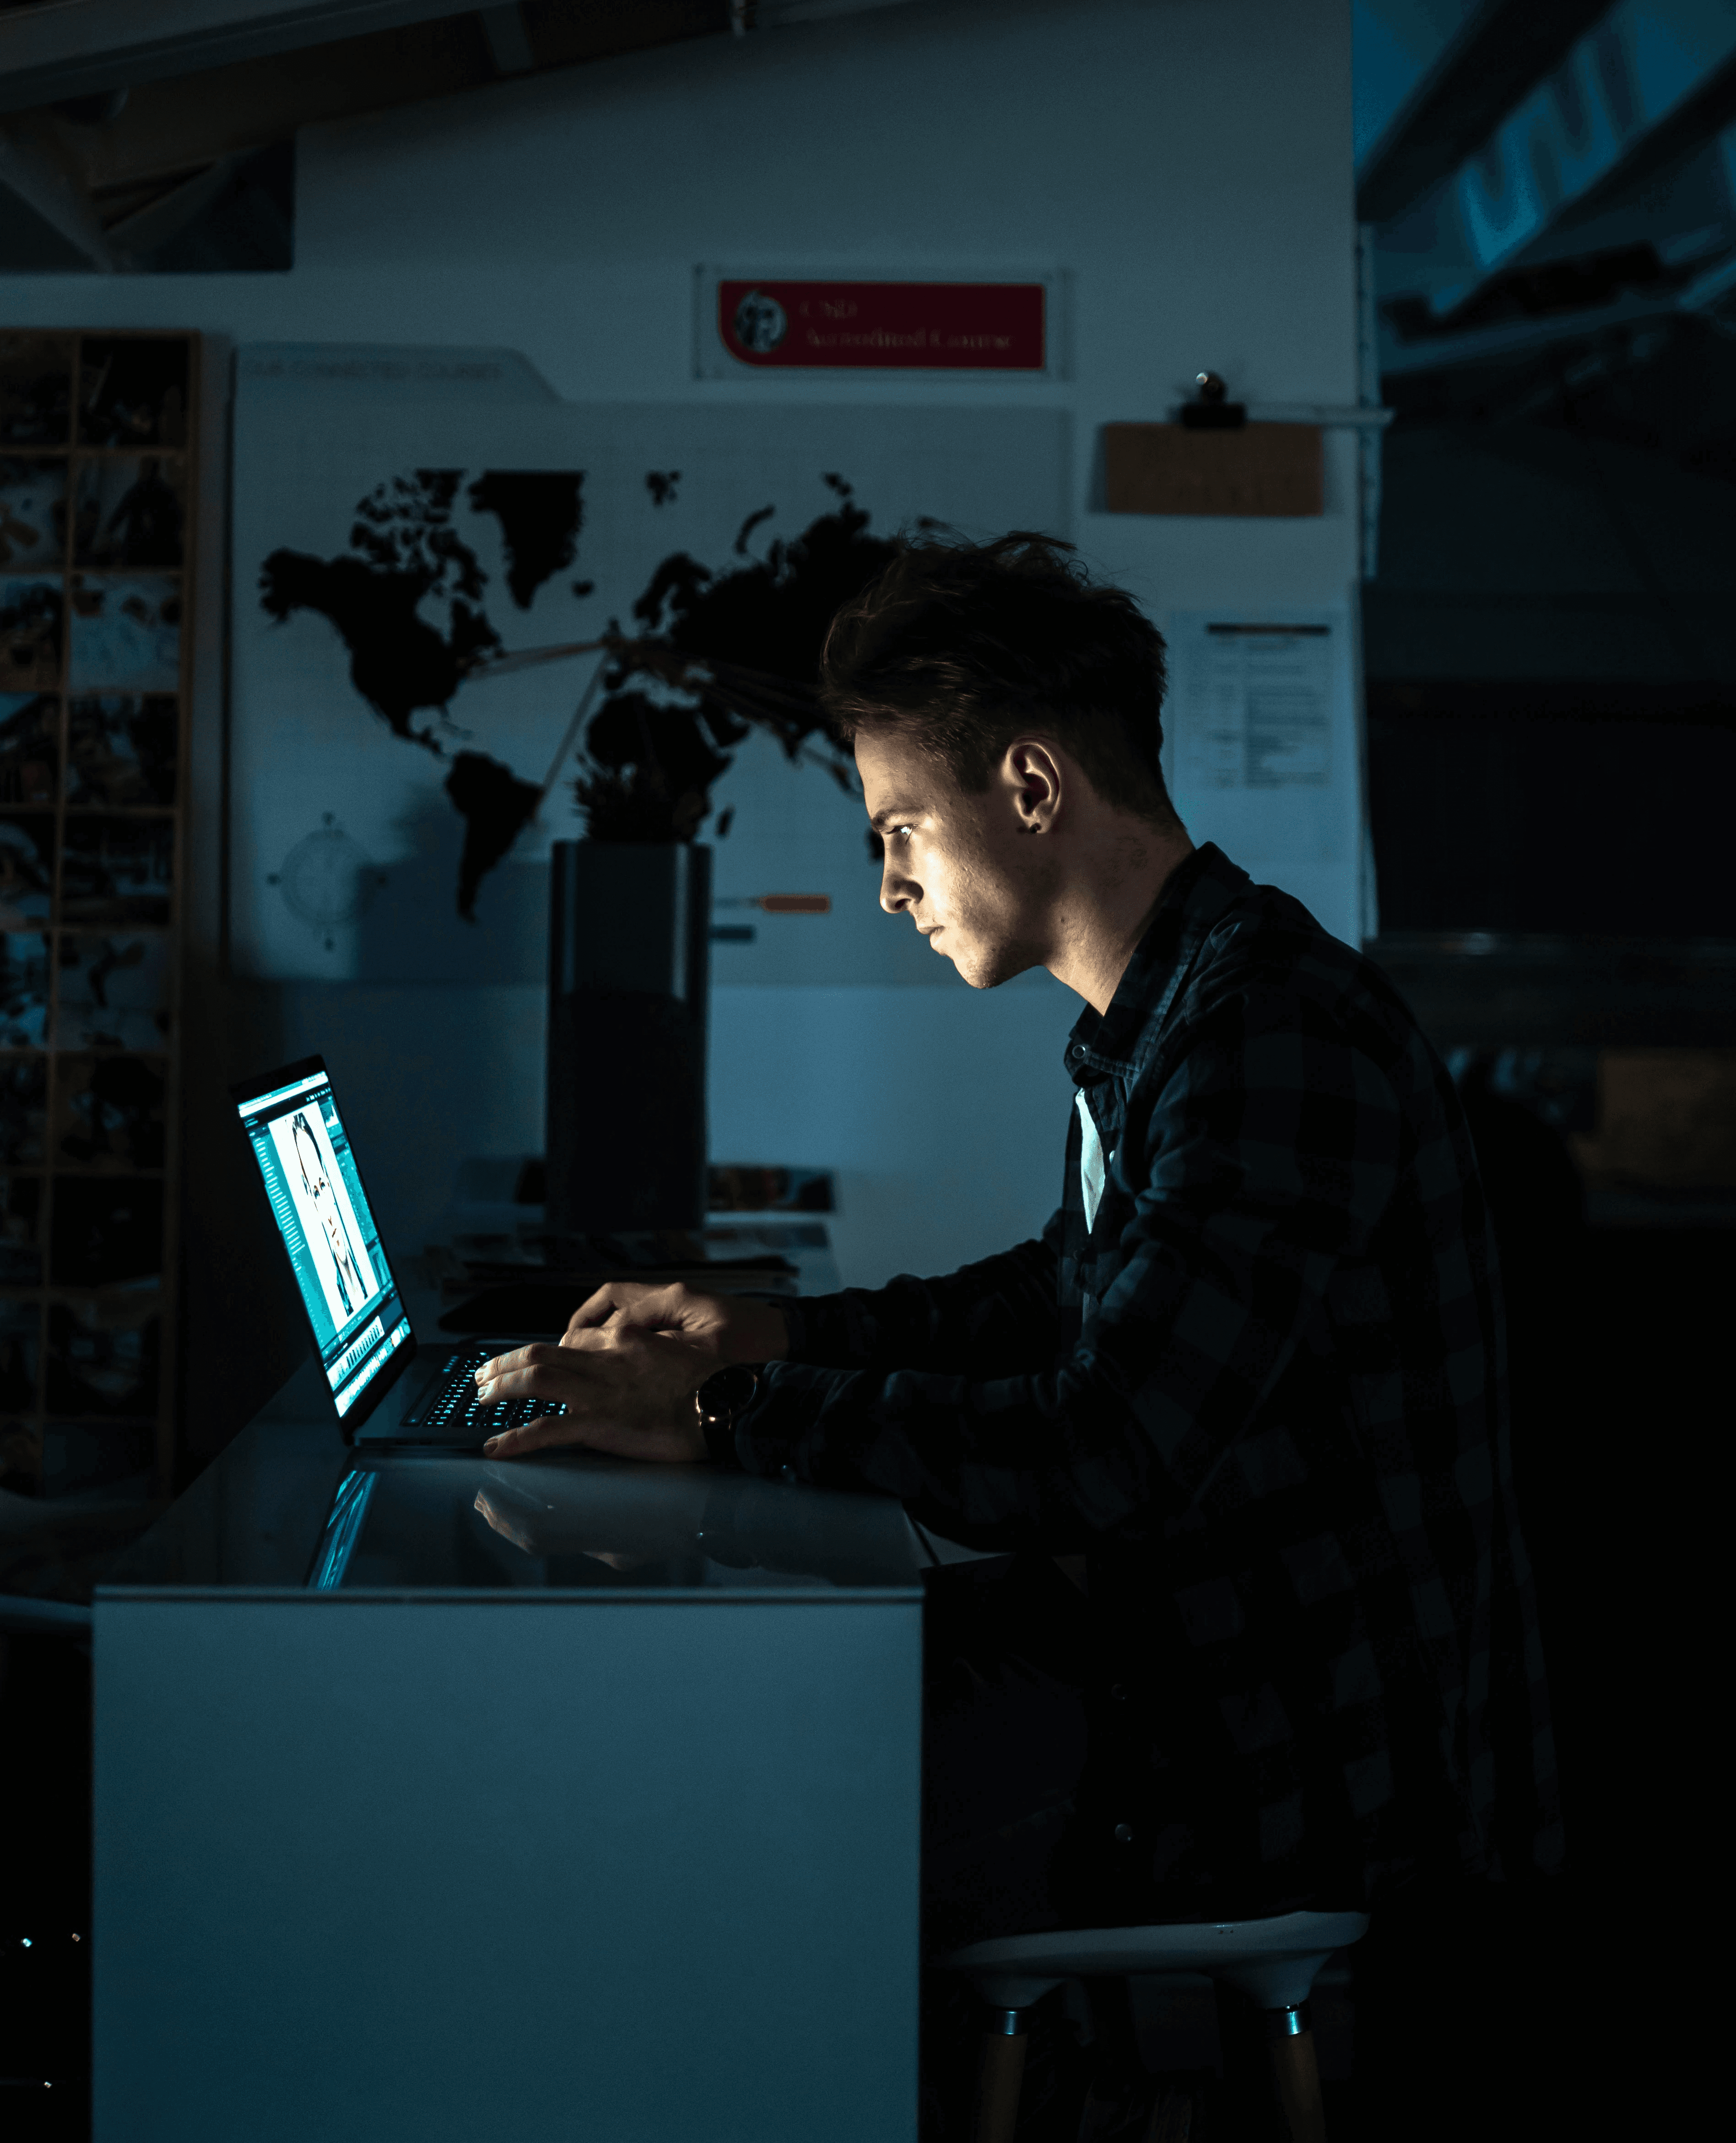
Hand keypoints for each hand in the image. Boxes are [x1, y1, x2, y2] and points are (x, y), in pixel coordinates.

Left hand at [472, 1322, 714, 1462]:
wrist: (725, 1404)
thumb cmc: (712, 1385)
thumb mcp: (678, 1354)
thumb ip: (649, 1354)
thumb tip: (635, 1360)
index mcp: (625, 1341)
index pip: (572, 1339)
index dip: (544, 1352)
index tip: (531, 1362)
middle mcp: (605, 1359)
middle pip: (540, 1354)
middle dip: (504, 1363)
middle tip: (483, 1374)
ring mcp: (599, 1391)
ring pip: (534, 1380)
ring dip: (500, 1388)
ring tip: (480, 1399)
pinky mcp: (598, 1423)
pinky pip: (546, 1429)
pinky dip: (515, 1439)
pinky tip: (497, 1447)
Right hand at [563, 1282, 788, 1368]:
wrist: (789, 1338)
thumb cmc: (756, 1343)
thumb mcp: (710, 1349)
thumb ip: (666, 1348)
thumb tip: (626, 1350)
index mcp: (674, 1299)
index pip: (619, 1315)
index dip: (595, 1339)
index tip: (577, 1359)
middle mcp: (671, 1296)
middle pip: (613, 1300)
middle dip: (585, 1322)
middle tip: (565, 1349)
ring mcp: (676, 1306)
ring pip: (623, 1307)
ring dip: (599, 1325)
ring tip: (579, 1351)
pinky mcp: (684, 1319)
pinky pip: (640, 1320)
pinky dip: (620, 1332)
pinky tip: (614, 1356)